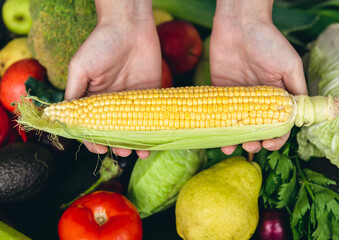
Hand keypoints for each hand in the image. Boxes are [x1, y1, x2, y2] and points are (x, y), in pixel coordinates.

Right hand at [65, 0, 160, 158]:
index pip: (92, 125)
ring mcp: (133, 99)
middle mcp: (113, 102)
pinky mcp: (150, 93)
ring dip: (136, 142)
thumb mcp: (80, 67)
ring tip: (140, 153)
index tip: (100, 148)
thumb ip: (74, 93)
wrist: (130, 25)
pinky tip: (155, 140)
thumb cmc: (101, 43)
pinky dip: (153, 129)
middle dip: (118, 144)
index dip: (94, 138)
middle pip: (115, 130)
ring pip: (134, 127)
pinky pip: (152, 115)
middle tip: (123, 153)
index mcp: (94, 98)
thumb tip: (65, 117)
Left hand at [210, 0, 306, 153]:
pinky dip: (217, 126)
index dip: (276, 138)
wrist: (239, 24)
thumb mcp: (290, 65)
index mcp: (275, 95)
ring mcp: (237, 97)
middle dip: (254, 141)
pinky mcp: (219, 91)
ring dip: (234, 139)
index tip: (269, 145)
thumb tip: (300, 116)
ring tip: (230, 147)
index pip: (278, 124)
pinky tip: (216, 136)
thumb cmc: (268, 41)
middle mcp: (256, 99)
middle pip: (255, 129)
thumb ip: (296, 90)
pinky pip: (218, 113)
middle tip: (250, 145)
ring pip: (236, 125)